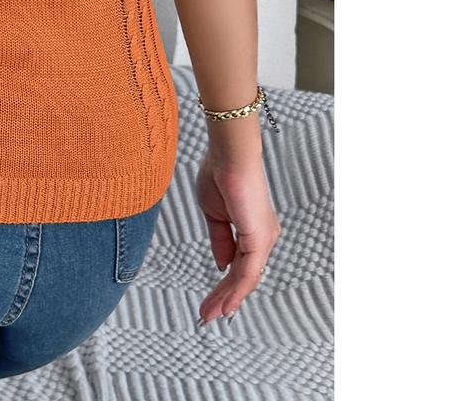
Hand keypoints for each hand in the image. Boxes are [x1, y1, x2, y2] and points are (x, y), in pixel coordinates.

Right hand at [195, 148, 280, 322]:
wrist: (227, 156)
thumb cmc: (219, 174)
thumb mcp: (213, 214)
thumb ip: (220, 240)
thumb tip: (221, 264)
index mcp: (252, 229)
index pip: (239, 265)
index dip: (225, 285)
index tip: (210, 300)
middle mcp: (262, 237)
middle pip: (243, 276)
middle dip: (224, 297)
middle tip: (207, 315)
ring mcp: (263, 239)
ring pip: (246, 279)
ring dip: (227, 299)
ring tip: (209, 314)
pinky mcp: (259, 240)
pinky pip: (248, 272)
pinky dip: (236, 291)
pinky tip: (225, 305)